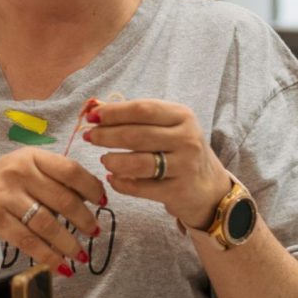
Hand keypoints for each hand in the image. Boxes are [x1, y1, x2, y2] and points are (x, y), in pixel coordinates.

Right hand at [0, 148, 105, 272]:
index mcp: (29, 156)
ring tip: (80, 255)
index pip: (70, 170)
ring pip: (48, 224)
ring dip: (69, 243)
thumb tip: (87, 199)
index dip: (91, 187)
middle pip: (64, 199)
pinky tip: (60, 266)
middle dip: (85, 220)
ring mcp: (5, 196)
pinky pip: (29, 241)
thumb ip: (46, 178)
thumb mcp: (17, 170)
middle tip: (94, 233)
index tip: (103, 201)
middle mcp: (18, 172)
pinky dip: (48, 257)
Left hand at [83, 98, 231, 230]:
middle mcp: (187, 139)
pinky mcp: (177, 191)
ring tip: (104, 160)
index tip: (92, 116)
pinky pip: (141, 188)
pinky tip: (113, 179)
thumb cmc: (179, 150)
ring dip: (113, 160)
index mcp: (182, 116)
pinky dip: (121, 184)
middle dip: (106, 136)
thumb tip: (94, 107)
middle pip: (136, 135)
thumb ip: (135, 117)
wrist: (208, 187)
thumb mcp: (166, 127)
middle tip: (89, 137)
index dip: (113, 112)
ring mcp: (184, 166)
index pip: (142, 109)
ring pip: (138, 163)